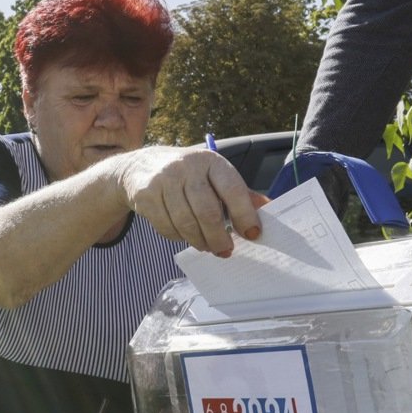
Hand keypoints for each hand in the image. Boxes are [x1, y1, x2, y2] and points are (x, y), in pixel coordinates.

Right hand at [117, 147, 266, 256]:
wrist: (142, 166)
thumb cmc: (189, 175)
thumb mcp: (215, 176)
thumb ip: (241, 194)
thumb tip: (269, 209)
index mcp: (211, 161)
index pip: (233, 190)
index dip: (245, 215)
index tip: (253, 234)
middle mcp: (187, 167)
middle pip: (207, 212)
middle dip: (219, 237)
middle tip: (226, 250)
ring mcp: (164, 180)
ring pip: (186, 223)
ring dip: (199, 241)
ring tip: (207, 246)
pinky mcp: (146, 195)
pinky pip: (167, 227)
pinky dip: (179, 237)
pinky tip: (184, 235)